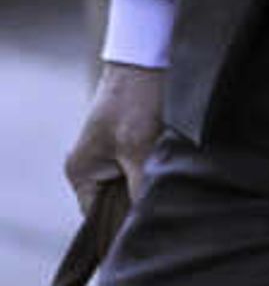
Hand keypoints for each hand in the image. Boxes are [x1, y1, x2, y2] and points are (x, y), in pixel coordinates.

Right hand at [63, 62, 159, 217]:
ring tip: (167, 185)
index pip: (96, 213)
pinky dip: (151, 169)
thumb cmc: (131, 102)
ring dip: (146, 182)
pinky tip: (168, 169)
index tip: (143, 225)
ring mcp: (107, 155)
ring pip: (130, 183)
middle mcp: (89, 167)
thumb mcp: (138, 147)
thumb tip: (148, 211)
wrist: (142, 63)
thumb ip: (141, 183)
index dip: (119, 221)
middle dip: (136, 200)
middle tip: (162, 204)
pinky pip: (138, 167)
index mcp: (80, 172)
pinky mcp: (126, 145)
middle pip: (114, 199)